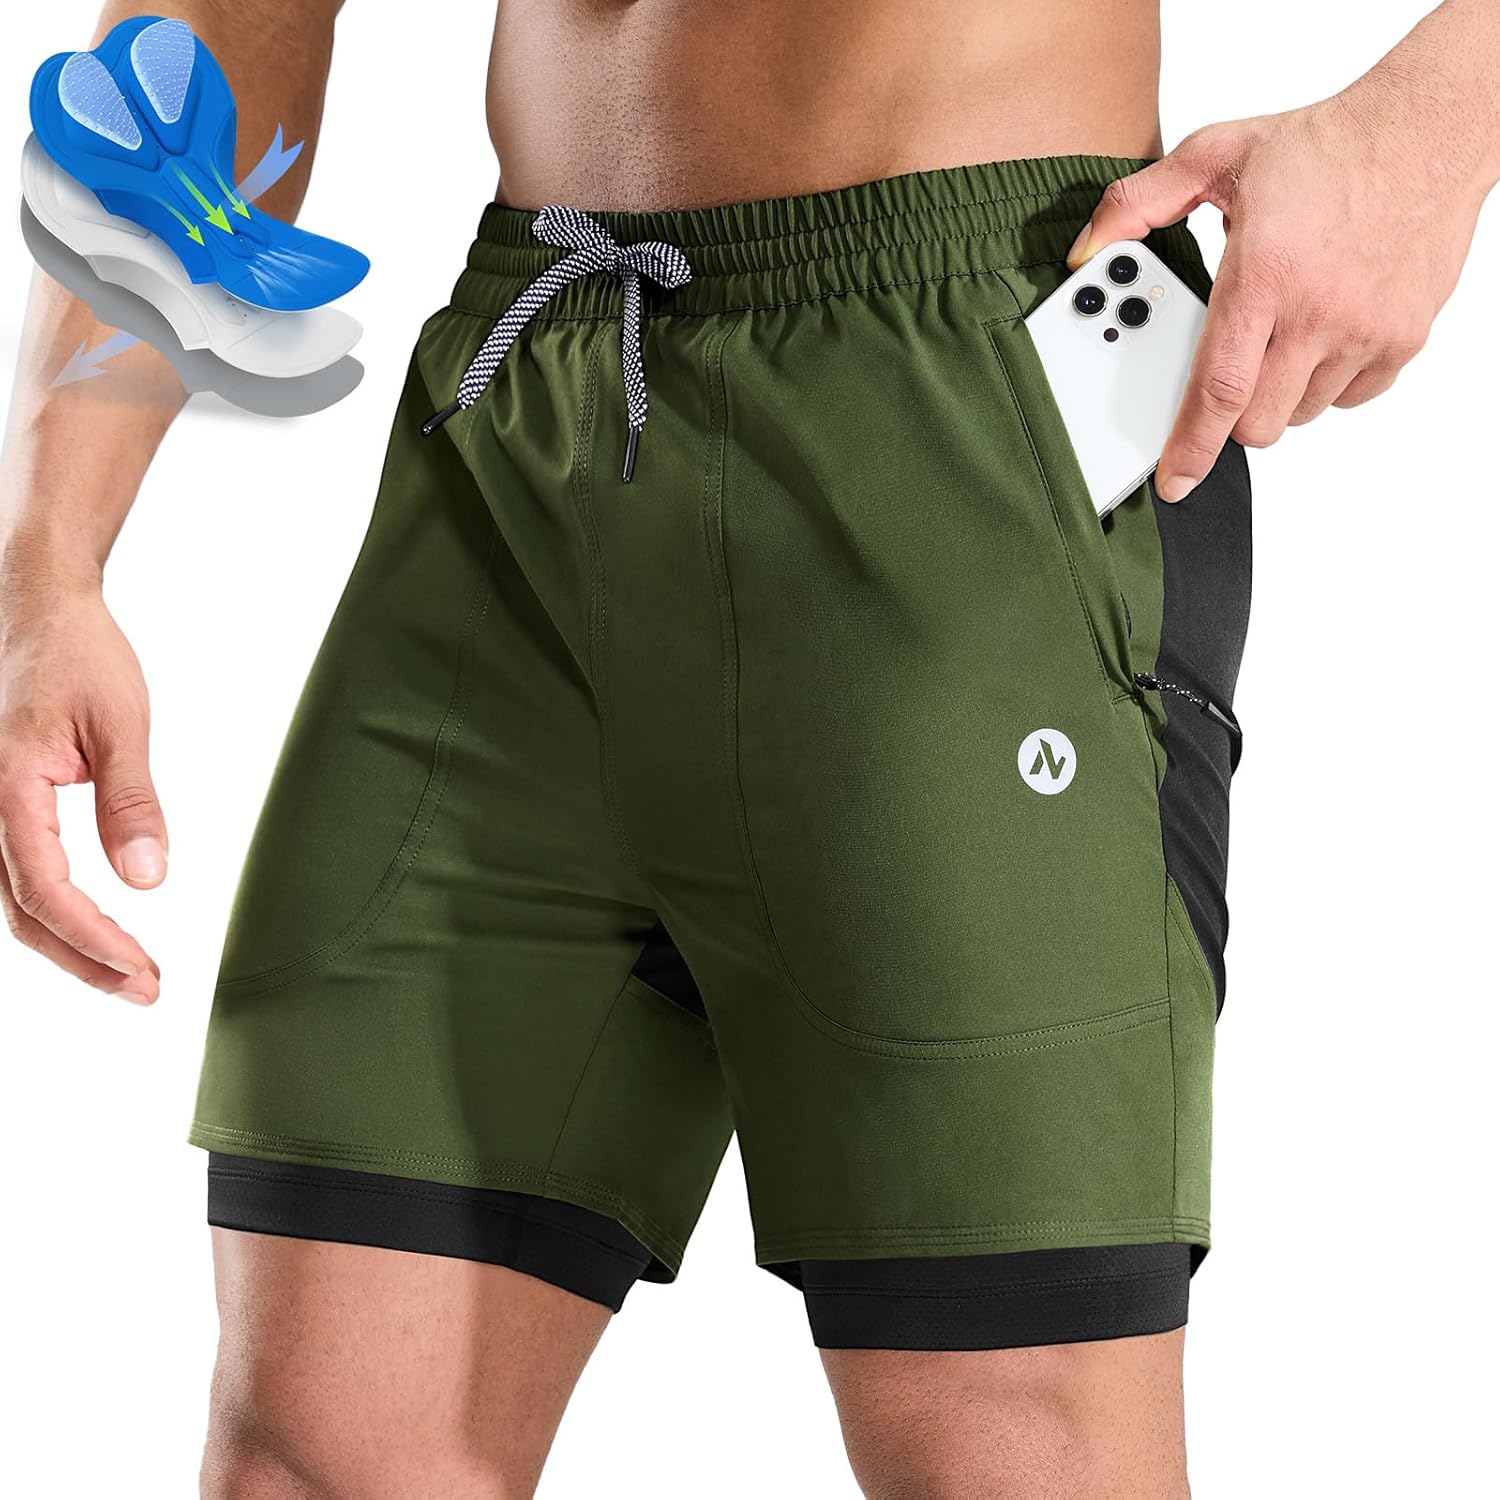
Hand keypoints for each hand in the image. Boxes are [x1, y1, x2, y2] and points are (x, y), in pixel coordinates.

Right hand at [0, 582, 164, 1001]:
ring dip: (66, 944)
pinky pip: (6, 874)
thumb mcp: (121, 725)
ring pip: (8, 900)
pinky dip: (46, 911)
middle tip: (146, 990)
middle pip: (20, 912)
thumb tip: (146, 882)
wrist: (33, 606)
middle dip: (84, 959)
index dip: (93, 939)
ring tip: (128, 974)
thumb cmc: (79, 656)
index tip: (143, 968)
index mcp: (3, 784)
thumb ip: (131, 804)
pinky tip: (88, 934)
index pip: (44, 890)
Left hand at [1069, 74, 1487, 499]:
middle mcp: (1318, 312)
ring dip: (1277, 395)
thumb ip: (1138, 202)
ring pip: (1300, 413)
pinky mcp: (1403, 339)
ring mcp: (1366, 330)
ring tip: (1278, 332)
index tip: (1171, 481)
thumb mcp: (1214, 155)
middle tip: (1226, 371)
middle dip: (1230, 417)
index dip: (1190, 447)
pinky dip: (1326, 383)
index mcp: (1264, 276)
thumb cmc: (1323, 145)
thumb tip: (1086, 250)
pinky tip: (1320, 331)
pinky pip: (1348, 397)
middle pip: (1257, 422)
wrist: (1428, 129)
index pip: (1219, 390)